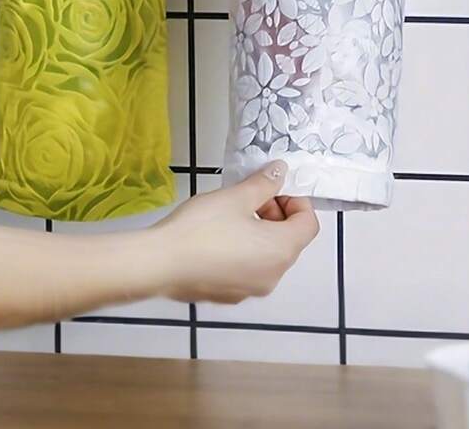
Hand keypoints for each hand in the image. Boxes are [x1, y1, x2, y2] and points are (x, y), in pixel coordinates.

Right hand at [152, 162, 318, 303]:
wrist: (159, 264)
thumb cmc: (201, 229)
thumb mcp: (237, 197)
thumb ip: (264, 184)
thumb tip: (280, 172)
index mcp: (281, 251)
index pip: (309, 225)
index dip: (296, 202)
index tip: (272, 190)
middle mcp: (272, 277)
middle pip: (290, 241)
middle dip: (276, 215)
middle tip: (250, 198)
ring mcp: (250, 291)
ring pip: (268, 256)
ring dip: (259, 232)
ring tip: (231, 215)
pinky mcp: (228, 296)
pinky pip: (248, 270)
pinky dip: (243, 252)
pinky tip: (216, 238)